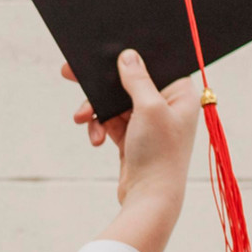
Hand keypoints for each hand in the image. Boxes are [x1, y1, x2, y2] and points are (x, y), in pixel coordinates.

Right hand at [62, 49, 200, 251]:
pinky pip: (110, 123)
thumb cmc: (159, 153)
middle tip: (70, 73)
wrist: (150, 198)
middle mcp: (167, 106)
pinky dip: (99, 127)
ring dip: (95, 110)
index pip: (153, 66)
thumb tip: (127, 56)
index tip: (104, 53)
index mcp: (180, 94)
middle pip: (128, 83)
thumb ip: (136, 79)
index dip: (128, 59)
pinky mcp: (133, 138)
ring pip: (114, 104)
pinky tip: (95, 139)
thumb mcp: (148, 108)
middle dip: (100, 86)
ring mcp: (149, 123)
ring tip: (80, 118)